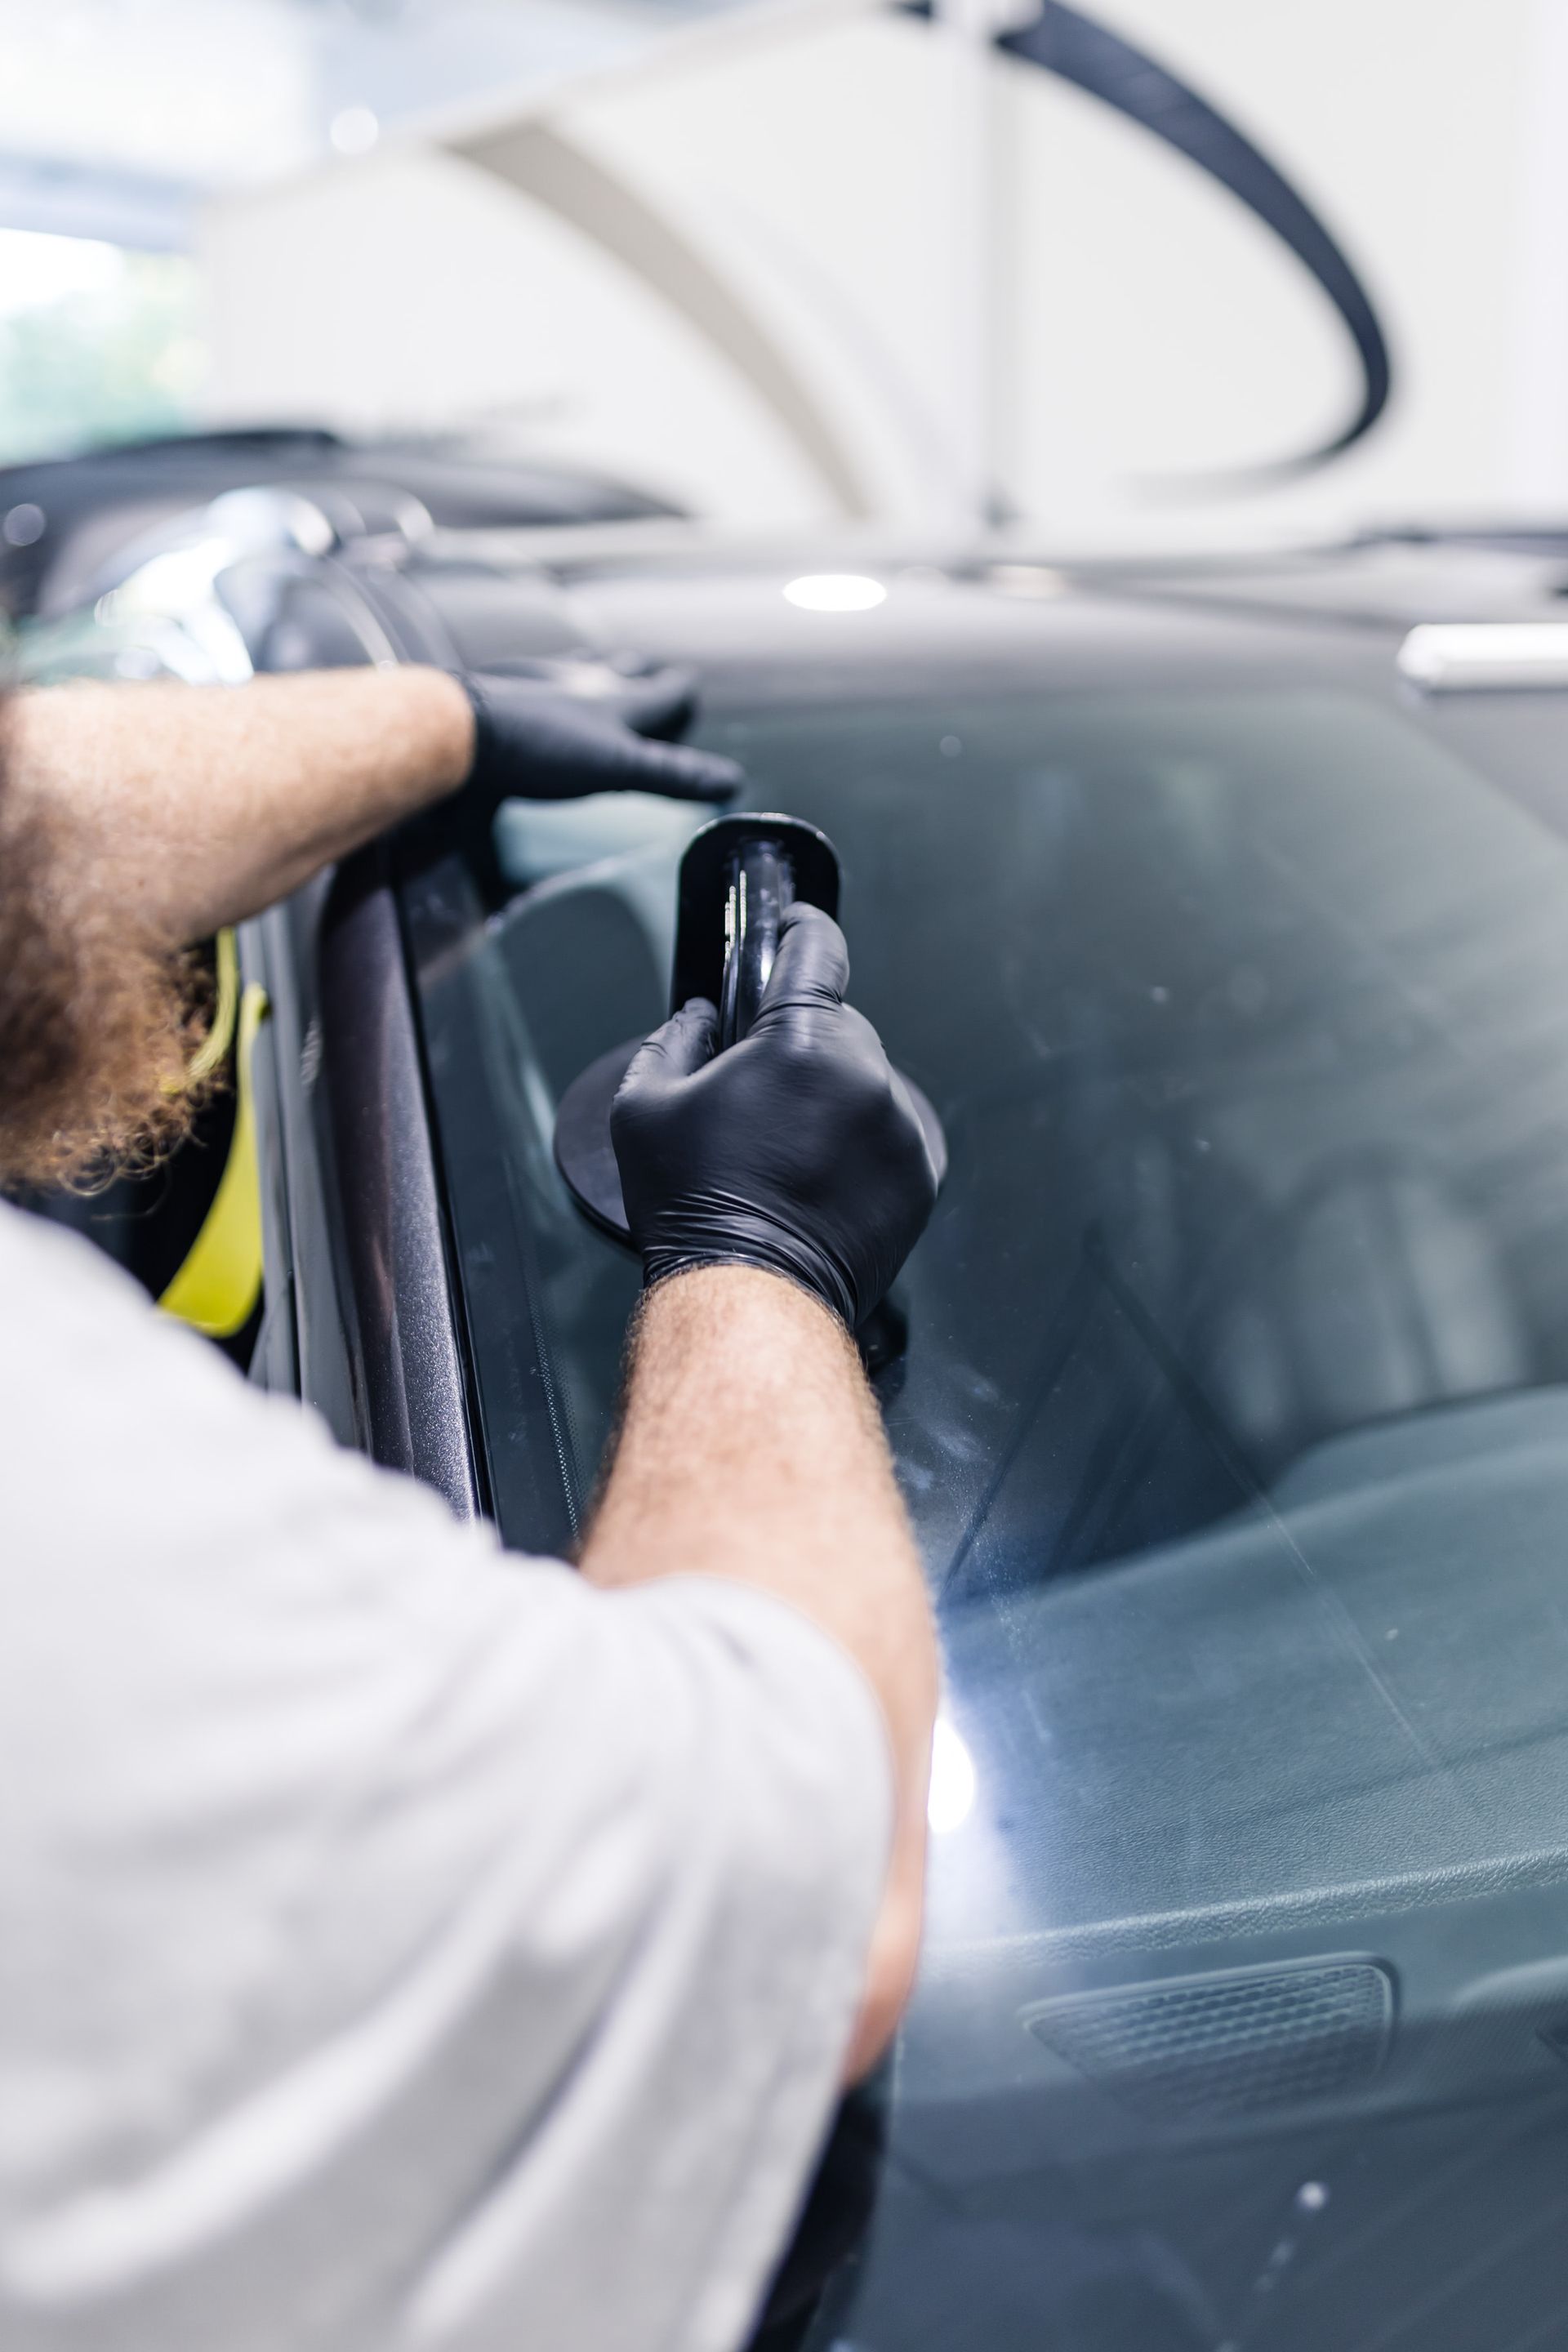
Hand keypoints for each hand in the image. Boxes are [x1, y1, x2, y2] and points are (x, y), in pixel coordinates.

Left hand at [464, 667, 742, 803]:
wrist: (460, 728)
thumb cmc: (540, 747)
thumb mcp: (619, 767)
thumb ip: (673, 774)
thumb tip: (731, 781)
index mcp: (620, 699)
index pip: (669, 688)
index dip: (683, 696)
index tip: (687, 699)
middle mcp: (585, 680)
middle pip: (628, 668)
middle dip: (645, 677)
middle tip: (652, 684)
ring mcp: (542, 680)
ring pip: (584, 669)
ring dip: (599, 675)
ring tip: (602, 686)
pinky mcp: (503, 688)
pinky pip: (539, 682)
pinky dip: (552, 689)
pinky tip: (540, 703)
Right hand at [611, 904, 937, 1328]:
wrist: (751, 1297)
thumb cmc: (693, 1205)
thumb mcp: (645, 1109)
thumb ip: (673, 1041)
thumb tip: (699, 1018)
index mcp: (799, 1040)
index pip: (818, 948)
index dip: (803, 927)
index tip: (795, 925)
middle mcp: (863, 1074)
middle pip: (838, 1023)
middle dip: (800, 1041)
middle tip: (757, 1091)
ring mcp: (899, 1127)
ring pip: (866, 1079)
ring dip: (833, 1094)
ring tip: (785, 1149)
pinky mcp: (919, 1175)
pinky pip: (890, 1132)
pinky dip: (861, 1141)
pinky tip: (817, 1176)